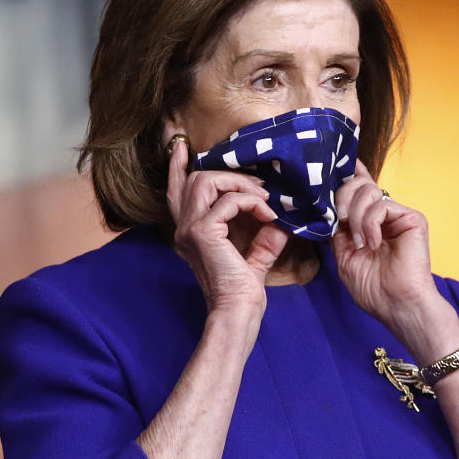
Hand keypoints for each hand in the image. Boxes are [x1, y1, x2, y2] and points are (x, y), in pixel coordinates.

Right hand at [167, 138, 288, 315]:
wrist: (238, 311)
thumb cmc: (244, 291)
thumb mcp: (256, 257)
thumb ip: (265, 238)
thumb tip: (283, 221)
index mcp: (190, 232)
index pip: (176, 192)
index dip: (176, 167)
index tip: (182, 147)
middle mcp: (184, 228)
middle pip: (195, 179)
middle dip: (229, 174)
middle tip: (259, 186)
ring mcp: (189, 229)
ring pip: (205, 181)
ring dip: (239, 183)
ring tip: (263, 198)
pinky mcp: (202, 232)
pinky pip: (228, 200)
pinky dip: (251, 201)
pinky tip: (267, 213)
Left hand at [331, 161, 444, 335]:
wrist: (397, 305)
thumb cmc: (374, 289)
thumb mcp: (344, 257)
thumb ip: (338, 231)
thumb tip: (327, 208)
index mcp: (369, 222)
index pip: (359, 190)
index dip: (350, 174)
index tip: (338, 162)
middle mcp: (384, 215)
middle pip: (359, 184)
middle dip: (342, 197)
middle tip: (339, 220)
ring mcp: (398, 215)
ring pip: (368, 191)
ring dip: (355, 216)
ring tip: (359, 242)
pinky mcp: (412, 218)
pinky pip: (381, 206)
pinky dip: (370, 224)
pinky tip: (373, 244)